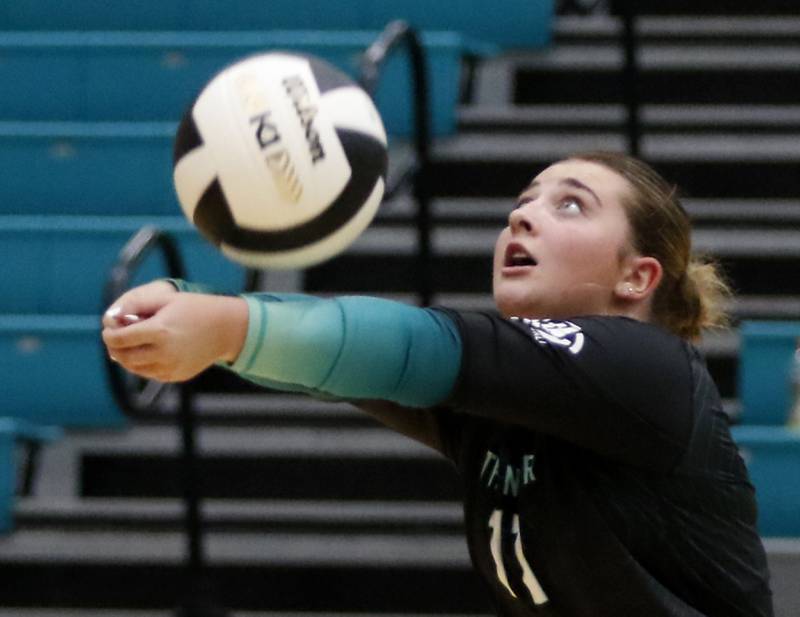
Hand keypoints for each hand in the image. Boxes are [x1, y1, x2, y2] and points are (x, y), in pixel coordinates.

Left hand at [102, 281, 248, 382]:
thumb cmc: (196, 308)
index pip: (119, 339)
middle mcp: (164, 352)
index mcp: (159, 331)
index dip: (109, 335)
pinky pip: (150, 373)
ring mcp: (171, 366)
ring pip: (135, 368)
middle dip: (114, 348)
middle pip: (124, 356)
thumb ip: (136, 305)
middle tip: (114, 339)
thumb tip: (111, 317)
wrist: (226, 329)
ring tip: (128, 347)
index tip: (109, 330)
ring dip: (126, 358)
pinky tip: (146, 353)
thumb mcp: (166, 299)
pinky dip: (143, 365)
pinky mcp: (176, 375)